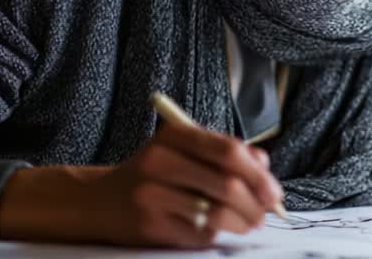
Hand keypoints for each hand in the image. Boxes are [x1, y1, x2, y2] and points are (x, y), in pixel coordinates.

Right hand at [0, 121, 283, 247]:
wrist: (97, 202)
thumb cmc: (152, 175)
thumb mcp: (182, 152)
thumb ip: (222, 154)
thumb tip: (264, 166)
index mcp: (173, 136)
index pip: (227, 150)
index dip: (257, 173)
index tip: (274, 191)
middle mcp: (159, 161)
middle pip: (225, 182)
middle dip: (255, 201)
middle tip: (267, 213)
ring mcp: (151, 194)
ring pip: (215, 210)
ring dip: (242, 221)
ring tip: (251, 224)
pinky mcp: (147, 225)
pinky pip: (197, 232)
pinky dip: (217, 234)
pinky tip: (221, 232)